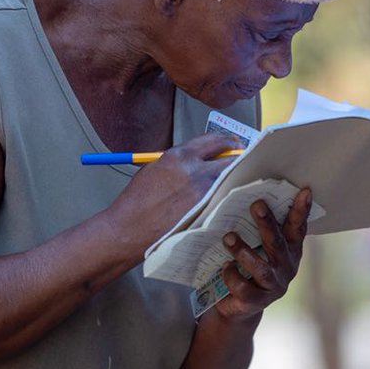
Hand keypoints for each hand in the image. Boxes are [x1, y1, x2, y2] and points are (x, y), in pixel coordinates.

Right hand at [107, 133, 242, 254]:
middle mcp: (194, 171)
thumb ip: (180, 160)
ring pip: (232, 180)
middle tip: (241, 162)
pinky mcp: (207, 212)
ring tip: (233, 181)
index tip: (233, 143)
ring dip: (235, 178)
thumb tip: (202, 158)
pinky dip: (227, 197)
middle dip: (238, 158)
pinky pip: (225, 199)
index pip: (215, 140)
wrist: (128, 228)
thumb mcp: (155, 167)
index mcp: (179, 156)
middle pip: (232, 158)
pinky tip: (224, 199)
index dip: (228, 140)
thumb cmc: (136, 201)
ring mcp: (203, 193)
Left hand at [214, 187, 311, 319]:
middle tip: (257, 204)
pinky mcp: (255, 301)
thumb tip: (245, 201)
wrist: (240, 307)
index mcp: (289, 252)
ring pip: (260, 267)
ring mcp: (272, 286)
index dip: (301, 211)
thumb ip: (258, 231)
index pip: (297, 228)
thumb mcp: (258, 249)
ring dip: (243, 250)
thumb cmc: (249, 268)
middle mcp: (285, 268)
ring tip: (228, 236)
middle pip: (277, 243)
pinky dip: (231, 275)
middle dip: (267, 223)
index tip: (304, 191)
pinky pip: (242, 287)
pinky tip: (224, 266)